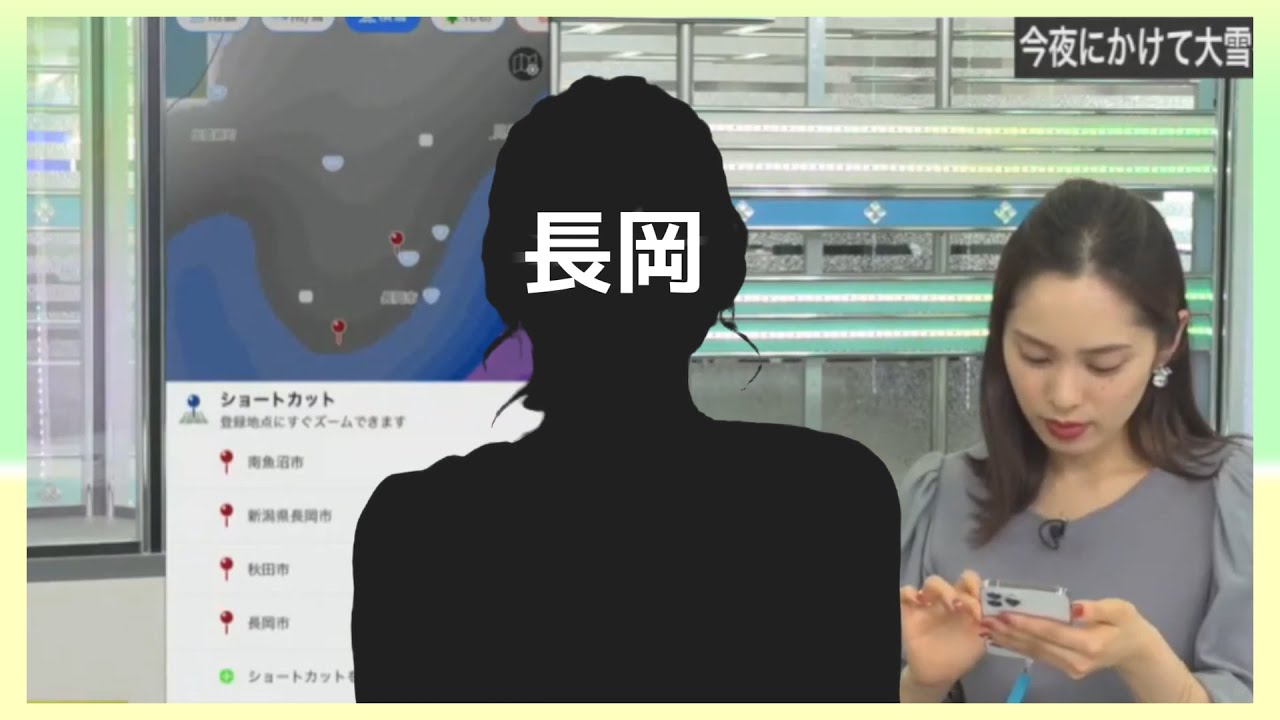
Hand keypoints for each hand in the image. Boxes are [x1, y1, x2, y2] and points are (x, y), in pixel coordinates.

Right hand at [901, 571, 986, 688]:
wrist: (938, 674)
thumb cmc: (960, 656)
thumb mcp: (980, 643)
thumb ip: (988, 629)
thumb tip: (997, 617)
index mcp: (966, 605)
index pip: (971, 585)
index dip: (976, 587)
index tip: (980, 602)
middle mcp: (948, 601)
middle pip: (953, 580)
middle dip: (960, 588)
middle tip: (962, 606)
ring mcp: (929, 605)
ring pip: (932, 583)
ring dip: (941, 589)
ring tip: (948, 605)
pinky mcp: (910, 612)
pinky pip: (905, 593)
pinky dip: (909, 592)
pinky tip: (917, 602)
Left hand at [983, 599, 1161, 679]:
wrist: (1135, 651)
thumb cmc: (1127, 624)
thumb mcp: (1120, 610)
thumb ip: (1096, 609)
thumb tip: (1073, 607)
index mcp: (1090, 644)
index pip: (1052, 632)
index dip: (1027, 624)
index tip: (1004, 615)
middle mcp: (1077, 661)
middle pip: (1038, 645)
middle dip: (1009, 632)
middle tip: (984, 619)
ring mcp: (1070, 668)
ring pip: (1035, 652)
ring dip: (1009, 640)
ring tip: (986, 627)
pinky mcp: (1066, 670)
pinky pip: (1038, 656)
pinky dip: (1018, 646)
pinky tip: (1000, 637)